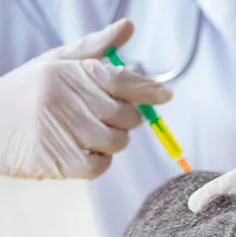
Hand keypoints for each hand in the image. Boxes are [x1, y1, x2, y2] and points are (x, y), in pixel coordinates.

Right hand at [0, 19, 171, 178]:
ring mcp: (60, 131)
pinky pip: (101, 165)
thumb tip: (128, 28)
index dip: (149, 89)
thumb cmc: (26, 92)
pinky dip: (99, 161)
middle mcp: (64, 99)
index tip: (165, 95)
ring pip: (117, 142)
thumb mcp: (56, 62)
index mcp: (68, 73)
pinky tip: (83, 151)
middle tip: (106, 116)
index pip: (121, 80)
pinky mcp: (57, 161)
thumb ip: (95, 47)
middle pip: (127, 116)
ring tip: (90, 133)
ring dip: (112, 141)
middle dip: (125, 118)